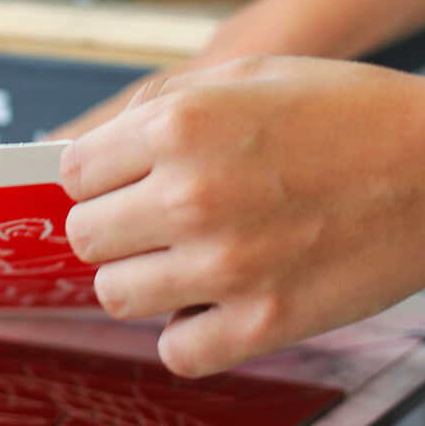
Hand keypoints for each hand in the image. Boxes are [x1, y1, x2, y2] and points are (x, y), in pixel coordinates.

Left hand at [60, 56, 424, 376]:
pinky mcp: (266, 322)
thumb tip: (92, 150)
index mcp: (181, 126)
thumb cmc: (351, 115)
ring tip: (183, 262)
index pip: (73, 173)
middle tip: (153, 223)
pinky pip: (176, 351)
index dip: (97, 178)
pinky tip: (214, 305)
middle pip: (85, 236)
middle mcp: (192, 194)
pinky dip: (188, 334)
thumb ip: (163, 106)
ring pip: (115, 295)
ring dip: (142, 280)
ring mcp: (227, 264)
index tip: (121, 183)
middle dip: (112, 228)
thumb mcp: (251, 75)